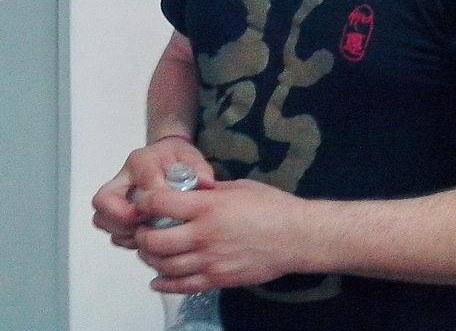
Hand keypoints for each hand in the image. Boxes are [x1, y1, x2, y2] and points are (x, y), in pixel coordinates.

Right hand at [91, 138, 215, 249]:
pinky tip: (145, 239)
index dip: (154, 199)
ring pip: (102, 218)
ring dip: (122, 231)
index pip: (143, 180)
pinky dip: (125, 237)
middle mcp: (123, 176)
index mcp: (142, 160)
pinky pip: (110, 229)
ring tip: (146, 235)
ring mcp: (116, 194)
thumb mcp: (191, 157)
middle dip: (122, 218)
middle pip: (103, 200)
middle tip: (145, 225)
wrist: (166, 157)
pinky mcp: (115, 210)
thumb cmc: (177, 158)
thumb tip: (207, 184)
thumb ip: (199, 168)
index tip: (167, 212)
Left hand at [134, 179, 307, 292]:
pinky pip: (183, 286)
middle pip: (155, 240)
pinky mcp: (217, 279)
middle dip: (141, 235)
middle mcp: (203, 235)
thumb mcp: (238, 187)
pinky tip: (157, 280)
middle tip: (142, 229)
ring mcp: (209, 260)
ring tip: (149, 250)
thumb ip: (210, 191)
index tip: (143, 202)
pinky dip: (164, 284)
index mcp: (208, 206)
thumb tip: (191, 191)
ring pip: (164, 266)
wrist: (295, 236)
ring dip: (150, 259)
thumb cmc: (271, 205)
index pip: (161, 204)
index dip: (145, 202)